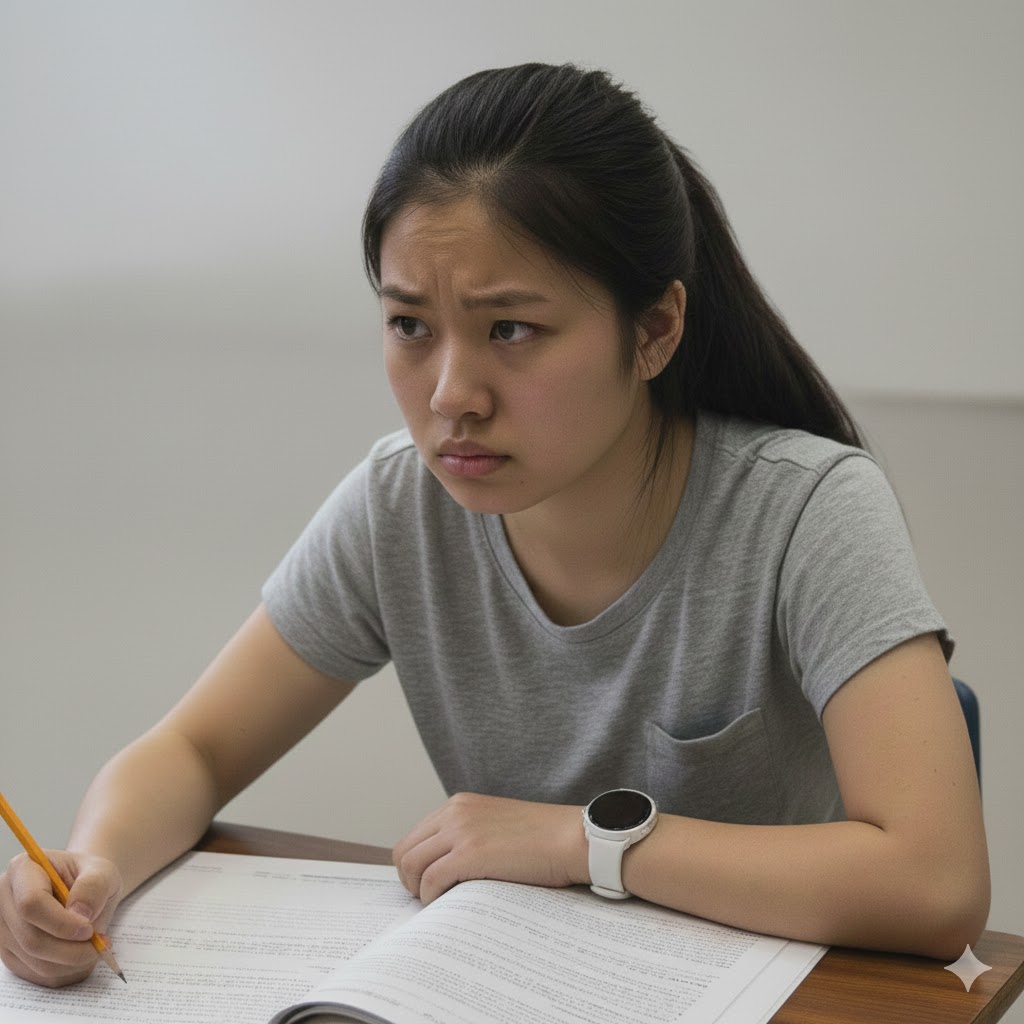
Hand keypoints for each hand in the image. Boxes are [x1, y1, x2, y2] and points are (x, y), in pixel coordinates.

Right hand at [0, 850, 123, 987]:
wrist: (86, 891)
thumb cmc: (91, 878)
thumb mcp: (103, 871)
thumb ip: (94, 886)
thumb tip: (79, 913)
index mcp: (23, 869)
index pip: (31, 903)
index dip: (61, 922)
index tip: (88, 929)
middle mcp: (4, 899)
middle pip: (30, 938)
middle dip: (70, 949)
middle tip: (99, 944)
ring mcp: (4, 929)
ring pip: (33, 960)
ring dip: (69, 962)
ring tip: (95, 948)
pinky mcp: (10, 953)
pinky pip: (35, 973)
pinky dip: (64, 970)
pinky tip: (81, 956)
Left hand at [392, 792, 587, 904]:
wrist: (572, 838)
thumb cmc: (543, 839)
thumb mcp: (496, 826)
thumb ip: (469, 837)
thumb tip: (443, 869)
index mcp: (459, 805)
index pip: (414, 838)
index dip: (415, 867)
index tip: (426, 886)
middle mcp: (454, 813)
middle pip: (405, 852)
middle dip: (410, 881)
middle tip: (428, 901)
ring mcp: (461, 831)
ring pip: (412, 866)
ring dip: (419, 891)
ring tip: (439, 905)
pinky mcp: (470, 853)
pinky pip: (431, 881)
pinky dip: (433, 898)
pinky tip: (449, 906)